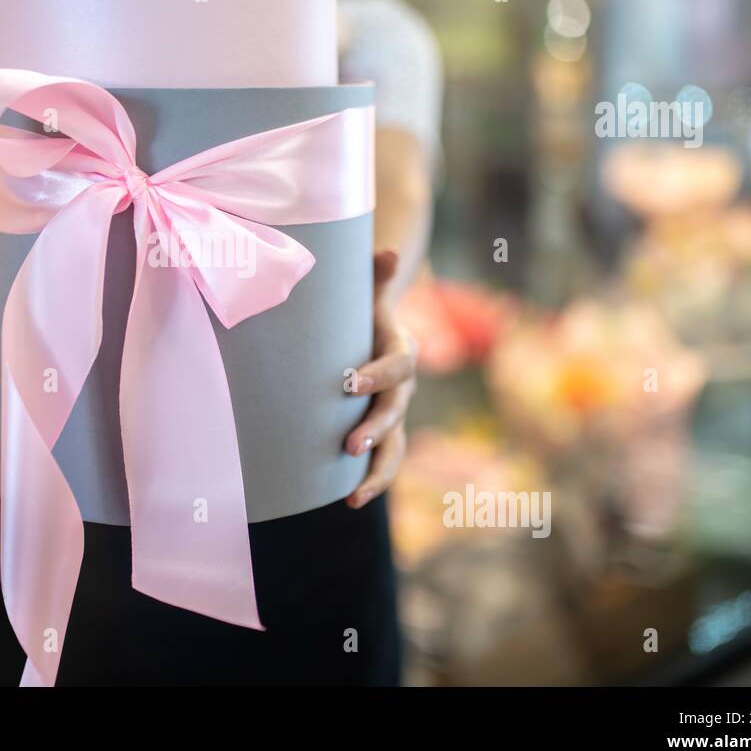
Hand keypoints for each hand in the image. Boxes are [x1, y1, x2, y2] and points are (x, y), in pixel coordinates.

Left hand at [344, 249, 417, 508]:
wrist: (372, 331)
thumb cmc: (361, 311)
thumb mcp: (366, 292)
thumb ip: (374, 276)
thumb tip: (385, 250)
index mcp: (402, 351)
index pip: (397, 366)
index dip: (377, 374)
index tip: (347, 382)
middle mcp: (403, 388)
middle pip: (396, 414)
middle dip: (375, 431)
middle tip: (350, 446)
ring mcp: (395, 414)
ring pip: (396, 449)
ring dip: (378, 473)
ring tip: (354, 497)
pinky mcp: (382, 433)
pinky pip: (383, 462)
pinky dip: (370, 482)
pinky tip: (347, 500)